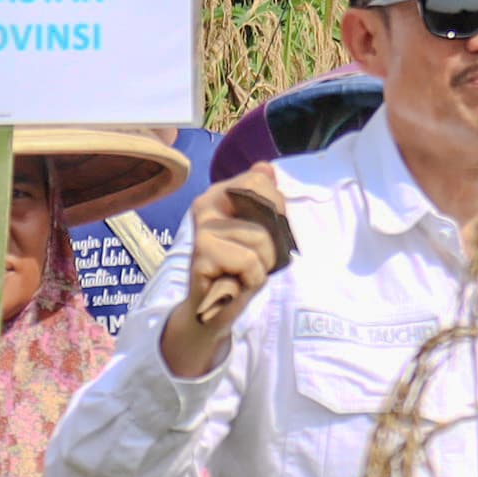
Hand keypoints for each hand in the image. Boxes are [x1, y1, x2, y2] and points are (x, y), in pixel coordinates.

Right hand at [160, 166, 292, 377]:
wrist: (212, 310)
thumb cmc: (240, 268)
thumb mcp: (259, 231)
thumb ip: (264, 199)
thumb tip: (266, 166)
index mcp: (219, 193)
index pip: (262, 180)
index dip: (276, 208)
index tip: (265, 231)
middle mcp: (205, 205)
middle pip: (265, 206)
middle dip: (272, 239)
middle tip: (253, 257)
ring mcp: (201, 229)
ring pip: (262, 239)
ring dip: (262, 265)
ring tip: (243, 273)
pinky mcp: (201, 254)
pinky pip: (250, 263)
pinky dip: (252, 279)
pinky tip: (234, 283)